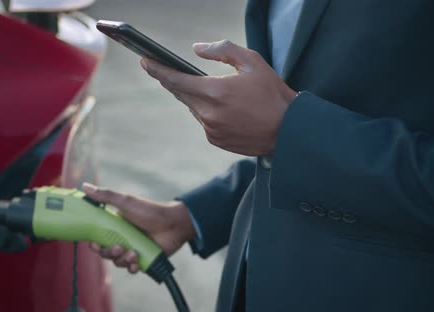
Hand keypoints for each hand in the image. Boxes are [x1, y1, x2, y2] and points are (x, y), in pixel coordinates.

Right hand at [82, 183, 194, 273]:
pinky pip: (131, 269)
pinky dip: (132, 267)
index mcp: (115, 226)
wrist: (173, 223)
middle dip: (110, 253)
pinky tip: (137, 262)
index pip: (98, 238)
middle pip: (106, 253)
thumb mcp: (126, 202)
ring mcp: (132, 249)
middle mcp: (122, 238)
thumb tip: (84, 186)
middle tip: (120, 247)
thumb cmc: (150, 211)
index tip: (95, 244)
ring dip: (123, 260)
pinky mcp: (142, 259)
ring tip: (134, 253)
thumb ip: (106, 196)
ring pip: (118, 262)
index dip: (94, 244)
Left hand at [140, 40, 296, 155]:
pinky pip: (203, 121)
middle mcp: (208, 113)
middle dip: (175, 80)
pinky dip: (207, 111)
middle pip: (181, 94)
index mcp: (215, 92)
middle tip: (168, 69)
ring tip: (208, 87)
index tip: (144, 60)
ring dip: (195, 96)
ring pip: (193, 107)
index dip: (157, 69)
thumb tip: (197, 50)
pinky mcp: (215, 140)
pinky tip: (222, 106)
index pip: (176, 80)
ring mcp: (210, 129)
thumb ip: (222, 50)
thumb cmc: (273, 93)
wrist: (288, 132)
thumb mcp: (253, 62)